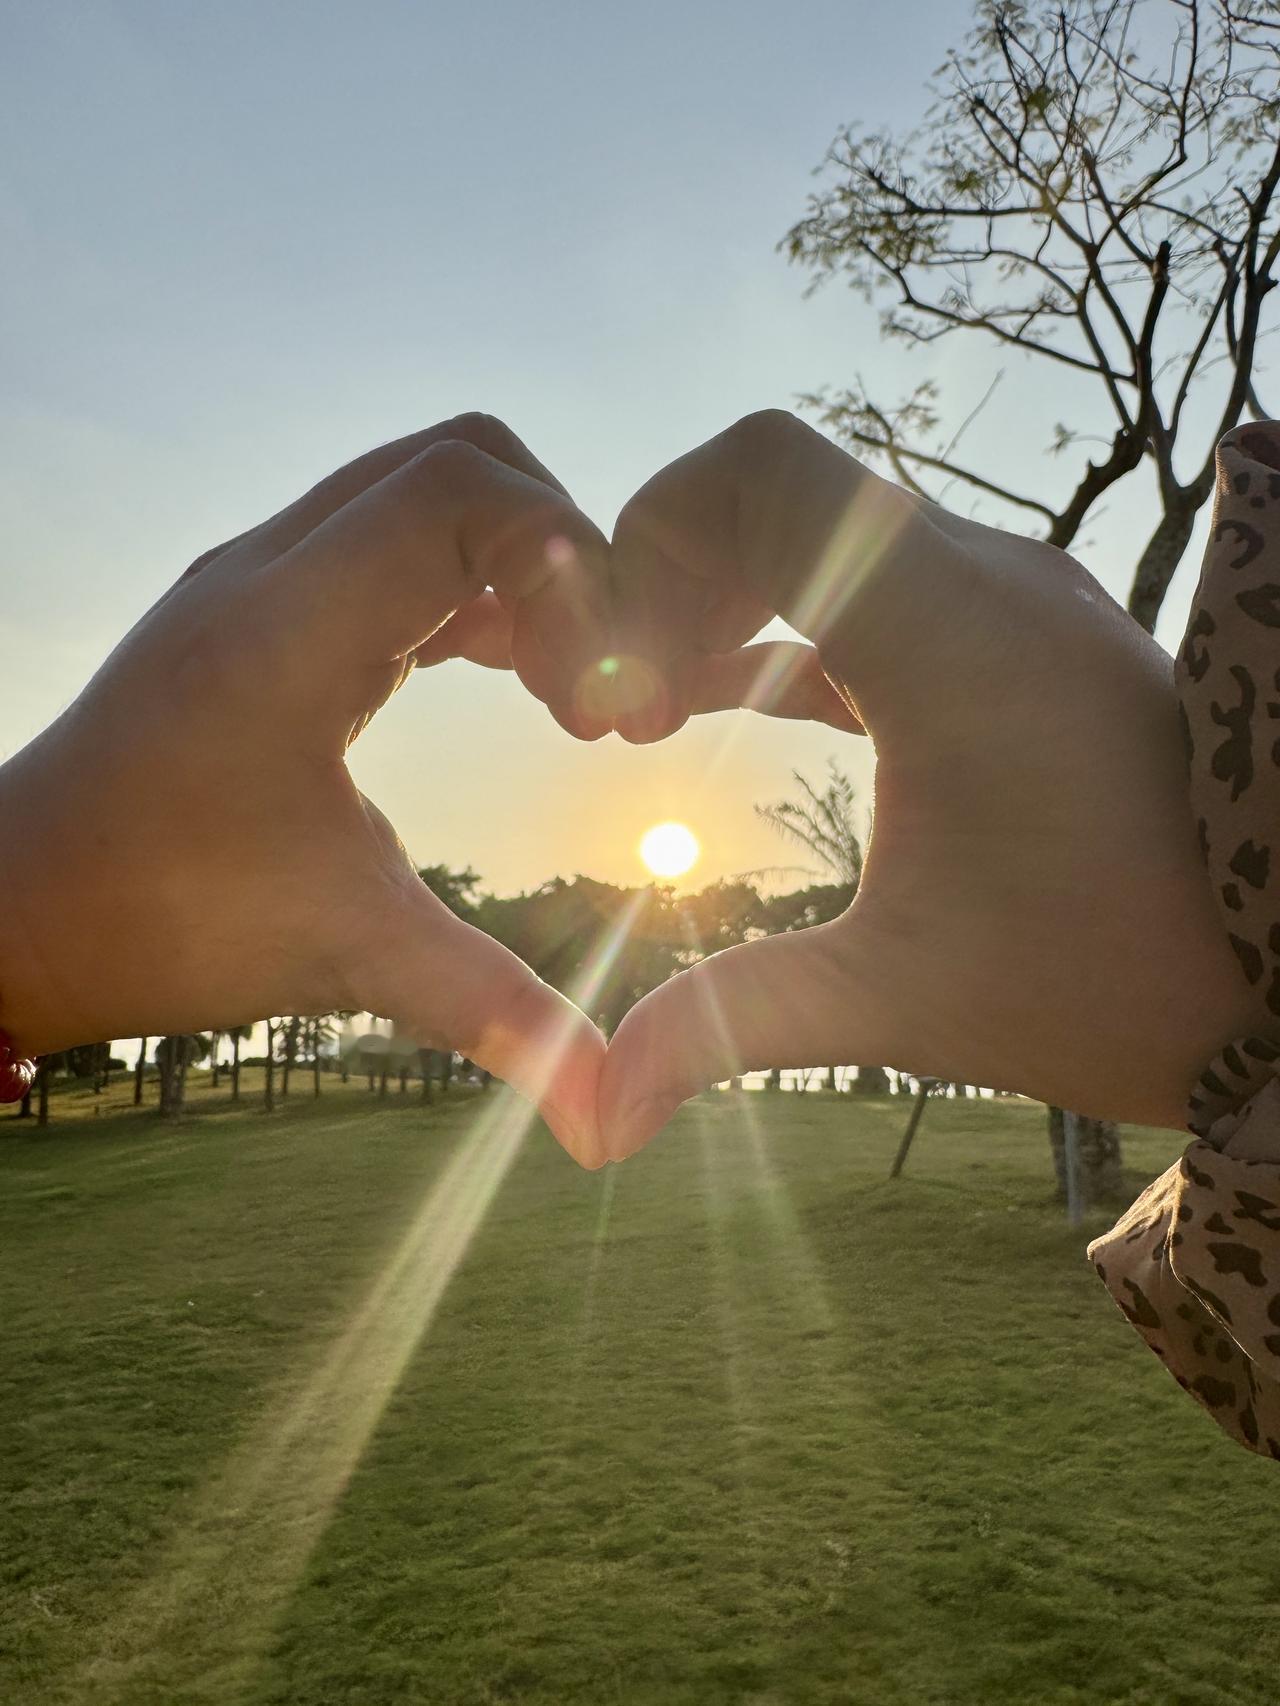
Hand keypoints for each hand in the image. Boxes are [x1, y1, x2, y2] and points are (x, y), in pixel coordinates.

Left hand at [0, 416, 612, 1163]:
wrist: (14, 908)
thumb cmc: (152, 919)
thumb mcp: (342, 951)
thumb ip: (492, 1011)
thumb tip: (610, 1121)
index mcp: (290, 627)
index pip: (468, 489)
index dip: (573, 569)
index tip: (600, 705)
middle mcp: (271, 572)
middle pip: (462, 461)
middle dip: (566, 559)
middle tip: (602, 690)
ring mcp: (261, 581)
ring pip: (428, 495)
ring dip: (522, 573)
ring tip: (569, 696)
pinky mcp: (264, 612)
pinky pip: (394, 546)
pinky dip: (474, 590)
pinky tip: (512, 678)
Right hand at [599, 410, 1269, 1156]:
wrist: (1276, 968)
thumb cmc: (1112, 979)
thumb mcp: (903, 1001)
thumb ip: (730, 1025)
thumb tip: (597, 1116)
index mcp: (952, 637)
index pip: (763, 474)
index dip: (650, 542)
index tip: (614, 681)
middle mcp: (989, 582)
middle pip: (776, 490)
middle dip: (667, 580)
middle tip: (620, 715)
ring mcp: (1011, 601)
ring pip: (822, 527)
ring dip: (721, 599)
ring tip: (655, 717)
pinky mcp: (1016, 637)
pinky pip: (869, 582)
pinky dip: (782, 621)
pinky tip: (722, 700)